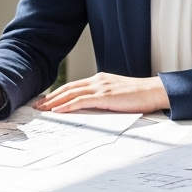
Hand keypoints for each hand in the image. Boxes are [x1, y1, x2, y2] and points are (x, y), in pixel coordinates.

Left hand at [33, 73, 167, 113]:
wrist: (155, 92)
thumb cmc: (139, 96)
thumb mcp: (117, 95)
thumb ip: (103, 99)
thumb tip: (90, 109)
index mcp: (100, 80)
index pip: (73, 86)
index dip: (58, 93)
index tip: (46, 100)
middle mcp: (97, 81)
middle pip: (68, 88)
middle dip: (51, 97)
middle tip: (36, 105)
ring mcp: (101, 87)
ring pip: (71, 93)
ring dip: (54, 102)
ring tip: (42, 109)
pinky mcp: (105, 96)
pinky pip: (81, 101)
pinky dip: (67, 105)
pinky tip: (58, 111)